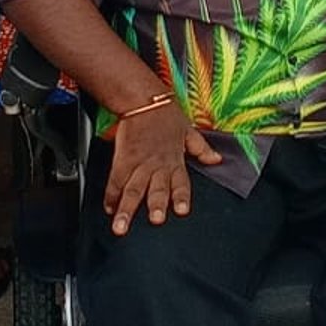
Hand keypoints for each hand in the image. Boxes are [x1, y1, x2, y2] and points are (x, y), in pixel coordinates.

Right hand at [103, 102, 222, 233]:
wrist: (142, 99)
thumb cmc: (165, 114)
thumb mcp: (189, 131)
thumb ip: (201, 149)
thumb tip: (217, 160)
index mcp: (175, 161)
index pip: (180, 183)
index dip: (181, 197)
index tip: (181, 211)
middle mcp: (157, 165)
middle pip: (156, 188)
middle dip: (155, 205)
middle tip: (155, 220)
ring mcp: (138, 163)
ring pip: (133, 189)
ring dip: (127, 208)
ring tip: (121, 226)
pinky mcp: (122, 159)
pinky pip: (116, 180)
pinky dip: (111, 195)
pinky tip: (109, 208)